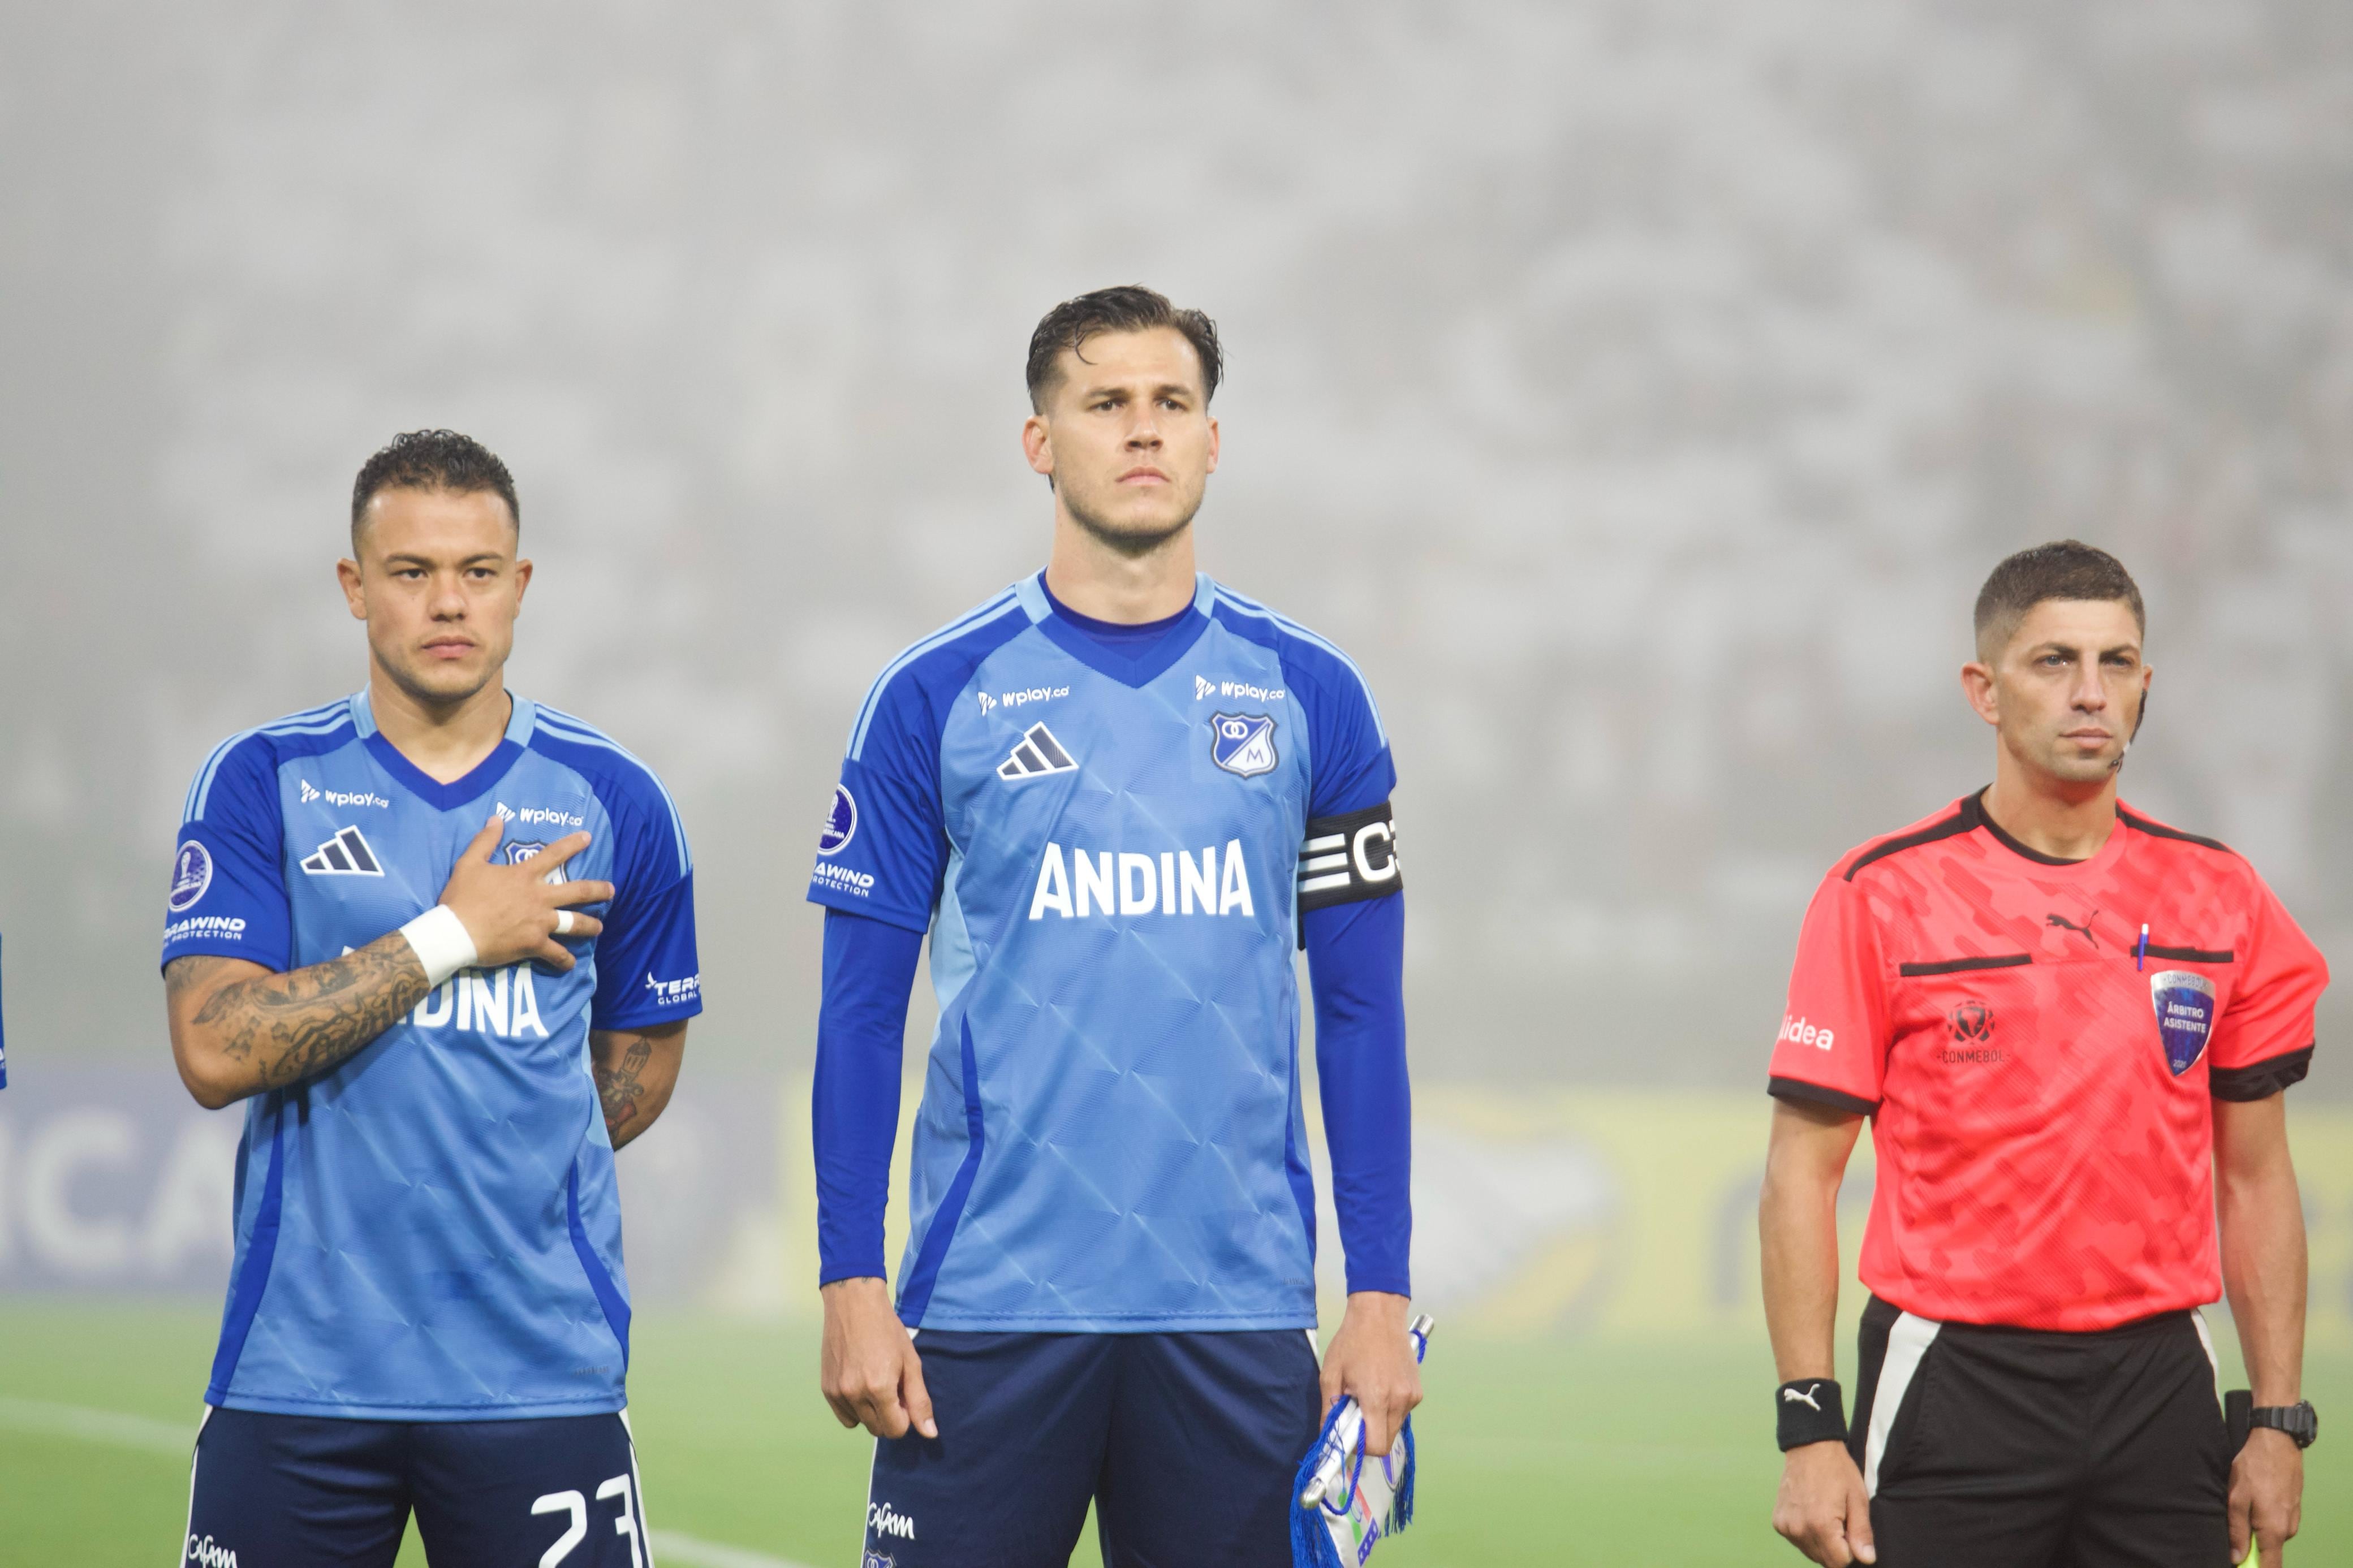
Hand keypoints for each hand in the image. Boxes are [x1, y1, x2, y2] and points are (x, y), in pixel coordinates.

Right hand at [437, 816, 613, 971]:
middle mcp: (539, 896)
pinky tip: (570, 964)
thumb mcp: (469, 863)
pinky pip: (557, 954)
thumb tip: (497, 818)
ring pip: (575, 923)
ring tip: (599, 927)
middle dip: (598, 890)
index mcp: (524, 875)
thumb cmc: (461, 898)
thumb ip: (485, 840)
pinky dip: (565, 961)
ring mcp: (540, 921)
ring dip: (590, 925)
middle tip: (612, 890)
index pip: (554, 854)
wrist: (455, 932)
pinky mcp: (534, 943)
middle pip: (578, 891)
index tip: (588, 837)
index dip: (573, 844)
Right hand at [820, 1276, 934, 1439]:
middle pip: (878, 1430)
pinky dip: (855, 1409)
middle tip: (892, 1388)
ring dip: (872, 1412)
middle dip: (890, 1416)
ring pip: (861, 1423)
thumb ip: (919, 1400)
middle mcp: (855, 1394)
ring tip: (875, 1383)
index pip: (896, 1429)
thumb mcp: (911, 1362)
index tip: (904, 1395)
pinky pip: (844, 1416)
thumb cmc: (888, 1330)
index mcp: (879, 1388)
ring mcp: (837, 1393)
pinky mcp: (826, 1389)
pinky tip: (860, 1385)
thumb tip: (930, 1433)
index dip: (905, 1416)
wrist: (854, 1305)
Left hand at [1319, 1291, 1422, 1459]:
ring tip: (1367, 1397)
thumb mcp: (1331, 1374)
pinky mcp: (1418, 1391)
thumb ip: (1329, 1410)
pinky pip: (1402, 1413)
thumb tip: (1327, 1437)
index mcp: (1376, 1398)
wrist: (1380, 1314)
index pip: (1376, 1446)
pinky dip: (1390, 1410)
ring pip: (1395, 1428)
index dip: (1360, 1448)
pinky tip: (1381, 1388)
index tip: (1349, 1437)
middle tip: (1355, 1416)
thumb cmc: (1352, 1341)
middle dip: (1369, 1436)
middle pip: (1387, 1441)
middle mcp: (1399, 1400)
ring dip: (1380, 1423)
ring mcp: (1412, 1396)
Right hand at [1773, 1440, 1874, 1564]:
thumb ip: (1862, 1533)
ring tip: (1824, 1514)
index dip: (1850, 1550)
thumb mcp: (1858, 1499)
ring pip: (1810, 1552)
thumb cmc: (1837, 1470)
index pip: (1840, 1563)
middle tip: (1839, 1519)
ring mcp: (1786, 1526)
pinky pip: (1797, 1540)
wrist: (1809, 1447)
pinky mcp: (1778, 1522)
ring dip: (1821, 1542)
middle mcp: (1799, 1529)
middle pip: (1824, 1560)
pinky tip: (1810, 1513)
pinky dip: (1806, 1533)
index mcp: (1821, 1525)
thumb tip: (1867, 1559)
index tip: (1850, 1529)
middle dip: (1836, 1548)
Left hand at [2229, 1428, 2301, 1566]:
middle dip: (2252, 1543)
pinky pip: (2278, 1520)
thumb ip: (2237, 1531)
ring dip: (2258, 1526)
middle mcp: (2288, 1528)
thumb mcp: (2236, 1498)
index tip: (2240, 1562)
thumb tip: (2237, 1558)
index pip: (2270, 1565)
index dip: (2254, 1567)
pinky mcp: (2294, 1505)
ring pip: (2272, 1533)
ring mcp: (2294, 1516)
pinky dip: (2265, 1515)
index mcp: (2274, 1530)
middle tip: (2234, 1524)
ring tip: (2244, 1504)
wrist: (2277, 1441)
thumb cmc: (2253, 1468)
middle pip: (2269, 1549)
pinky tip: (2255, 1498)